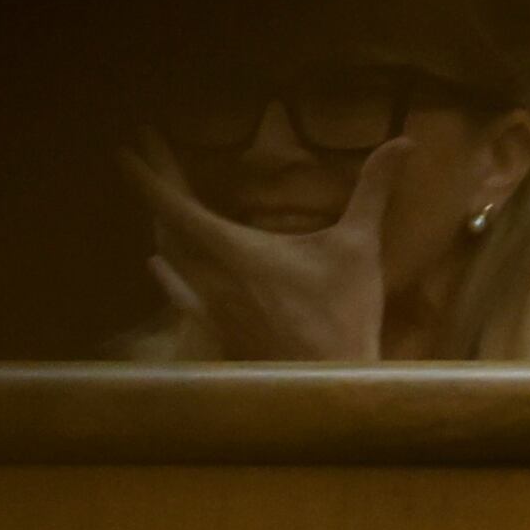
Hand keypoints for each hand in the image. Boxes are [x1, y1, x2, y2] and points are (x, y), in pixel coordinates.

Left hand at [121, 132, 401, 361]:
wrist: (335, 387)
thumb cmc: (346, 316)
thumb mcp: (361, 246)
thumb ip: (374, 189)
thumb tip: (405, 142)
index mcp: (237, 252)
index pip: (176, 205)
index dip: (148, 173)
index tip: (124, 147)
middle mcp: (213, 279)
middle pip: (167, 226)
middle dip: (153, 188)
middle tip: (140, 155)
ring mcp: (213, 309)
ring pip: (171, 259)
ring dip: (161, 225)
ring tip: (155, 201)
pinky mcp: (220, 332)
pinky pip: (181, 297)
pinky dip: (167, 274)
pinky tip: (157, 265)